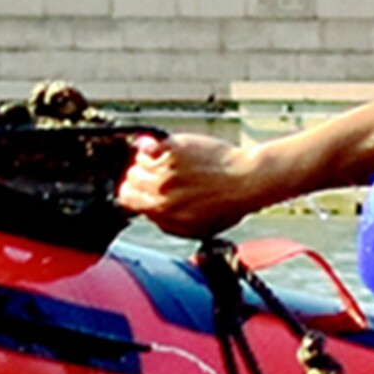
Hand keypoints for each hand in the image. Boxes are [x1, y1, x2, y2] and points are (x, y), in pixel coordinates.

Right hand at [116, 131, 266, 237]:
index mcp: (161, 210)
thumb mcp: (194, 229)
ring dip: (148, 160)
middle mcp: (159, 188)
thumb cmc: (226, 205)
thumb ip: (166, 223)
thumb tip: (150, 214)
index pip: (127, 198)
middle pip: (131, 178)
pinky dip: (151, 144)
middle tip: (154, 175)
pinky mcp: (175, 147)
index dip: (132, 193)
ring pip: (138, 161)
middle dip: (139, 177)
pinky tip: (156, 146)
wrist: (246, 182)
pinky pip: (150, 144)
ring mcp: (167, 167)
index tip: (138, 189)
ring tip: (164, 162)